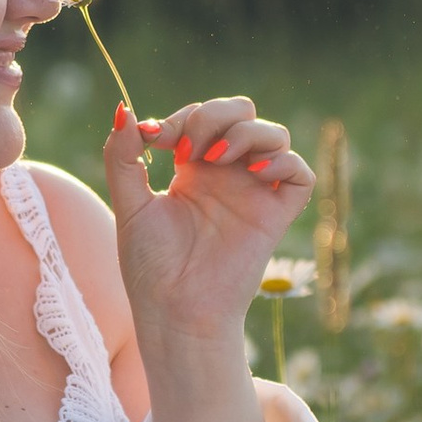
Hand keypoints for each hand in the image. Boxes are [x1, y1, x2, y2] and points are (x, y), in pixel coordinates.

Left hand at [104, 95, 312, 344]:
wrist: (174, 311)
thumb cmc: (150, 267)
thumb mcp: (129, 204)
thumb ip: (121, 157)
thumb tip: (124, 111)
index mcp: (194, 169)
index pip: (201, 117)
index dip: (182, 118)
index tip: (154, 140)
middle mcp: (228, 176)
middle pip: (242, 113)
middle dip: (215, 115)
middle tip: (188, 150)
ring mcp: (254, 192)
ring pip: (274, 135)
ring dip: (245, 132)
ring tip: (216, 158)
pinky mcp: (276, 215)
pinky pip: (300, 174)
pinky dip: (285, 161)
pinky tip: (255, 172)